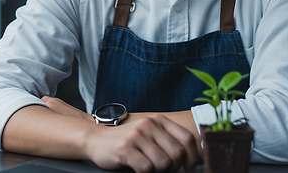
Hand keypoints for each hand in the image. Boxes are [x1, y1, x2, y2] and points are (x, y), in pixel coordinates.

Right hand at [41, 97, 198, 171]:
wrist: (95, 139)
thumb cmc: (126, 141)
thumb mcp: (148, 134)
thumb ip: (167, 140)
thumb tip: (191, 160)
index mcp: (158, 120)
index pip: (187, 139)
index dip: (192, 157)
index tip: (188, 168)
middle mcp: (148, 125)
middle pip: (177, 154)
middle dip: (173, 168)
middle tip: (162, 170)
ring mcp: (136, 136)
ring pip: (163, 164)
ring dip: (158, 171)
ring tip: (148, 167)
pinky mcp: (125, 148)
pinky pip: (146, 168)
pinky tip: (136, 168)